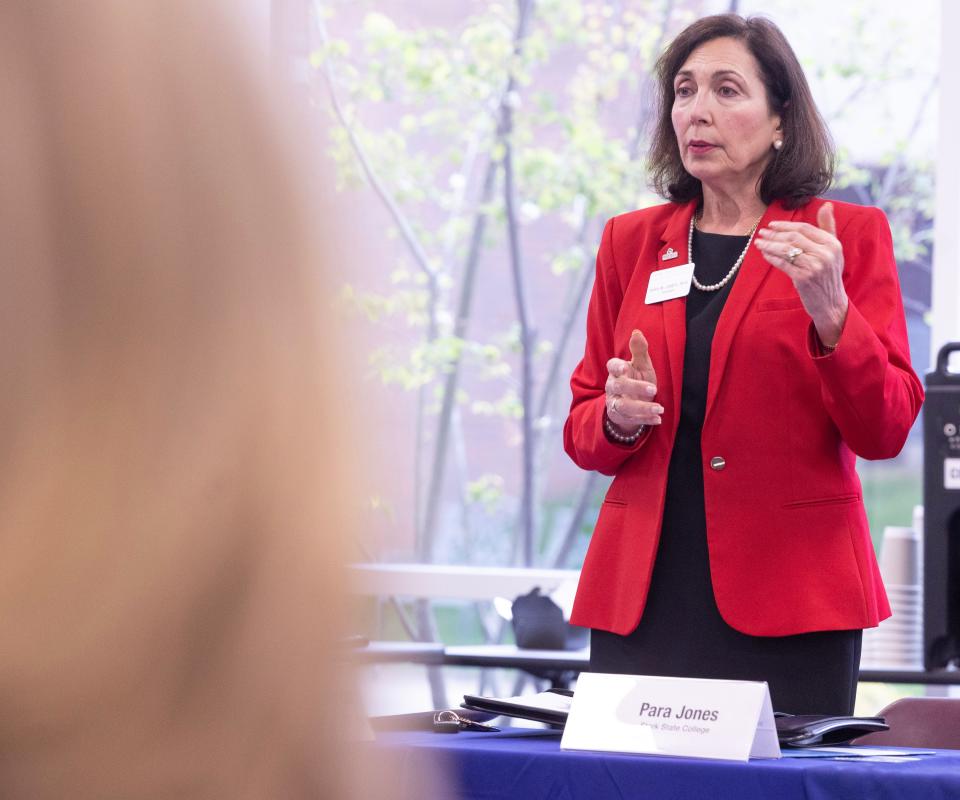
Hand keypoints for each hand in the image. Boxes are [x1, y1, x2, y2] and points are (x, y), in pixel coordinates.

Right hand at [605, 329, 662, 433]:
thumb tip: (637, 331)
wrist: (631, 403)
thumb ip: (639, 350)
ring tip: (660, 409)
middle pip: (618, 387)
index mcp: (617, 371)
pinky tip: (658, 419)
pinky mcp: (620, 416)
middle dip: (635, 388)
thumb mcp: (641, 365)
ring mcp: (615, 402)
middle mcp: (612, 387)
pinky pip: (631, 419)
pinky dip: (645, 420)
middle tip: (654, 389)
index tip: (625, 368)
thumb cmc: (637, 378)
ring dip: (642, 408)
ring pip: (624, 406)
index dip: (617, 367)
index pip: (612, 366)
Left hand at [753, 202, 847, 347]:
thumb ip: (828, 227)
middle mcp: (825, 253)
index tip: (771, 225)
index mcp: (832, 244)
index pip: (805, 228)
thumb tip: (827, 205)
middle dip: (774, 234)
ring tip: (759, 243)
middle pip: (794, 237)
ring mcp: (814, 266)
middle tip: (761, 233)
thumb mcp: (833, 250)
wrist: (831, 303)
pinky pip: (783, 263)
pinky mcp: (803, 278)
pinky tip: (764, 254)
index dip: (786, 225)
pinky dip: (771, 257)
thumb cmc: (829, 275)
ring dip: (769, 245)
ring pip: (786, 250)